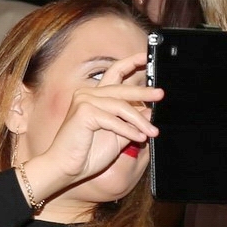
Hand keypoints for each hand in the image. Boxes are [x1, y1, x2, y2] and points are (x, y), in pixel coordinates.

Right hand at [20, 52, 158, 197]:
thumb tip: (149, 111)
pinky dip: (128, 130)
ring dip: (139, 121)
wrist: (66, 168)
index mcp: (94, 96)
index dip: (130, 63)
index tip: (146, 58)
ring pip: (121, 106)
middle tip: (160, 94)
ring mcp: (84, 101)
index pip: (114, 73)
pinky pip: (113, 119)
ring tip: (152, 131)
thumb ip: (131, 122)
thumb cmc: (87, 154)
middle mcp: (87, 94)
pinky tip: (139, 137)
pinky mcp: (84, 112)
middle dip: (144, 92)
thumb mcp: (117, 135)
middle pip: (121, 88)